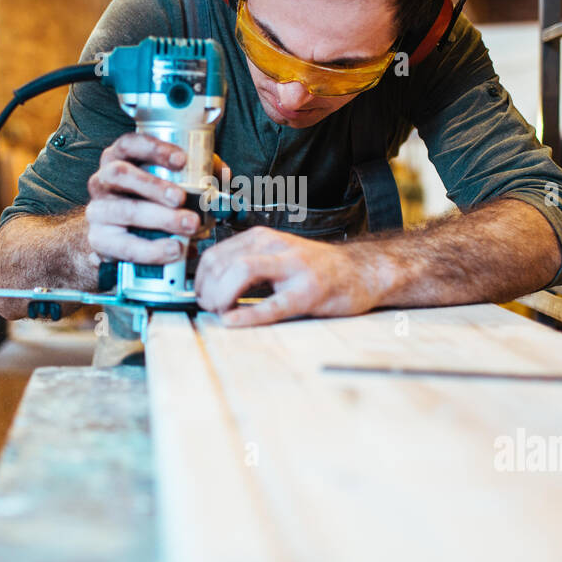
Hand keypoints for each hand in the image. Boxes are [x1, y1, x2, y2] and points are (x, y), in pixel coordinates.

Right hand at [85, 133, 198, 264]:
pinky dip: (152, 249)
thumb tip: (222, 176)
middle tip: (183, 198)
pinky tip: (173, 249)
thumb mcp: (167, 182)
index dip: (153, 149)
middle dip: (154, 185)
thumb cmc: (147, 203)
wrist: (117, 238)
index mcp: (119, 159)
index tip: (181, 160)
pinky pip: (124, 245)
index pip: (129, 144)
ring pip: (125, 210)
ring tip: (188, 226)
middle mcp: (103, 181)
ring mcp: (98, 211)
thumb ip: (195, 173)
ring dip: (160, 218)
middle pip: (120, 174)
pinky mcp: (99, 240)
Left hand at [194, 226, 381, 326]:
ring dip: (221, 298)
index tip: (200, 296)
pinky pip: (273, 305)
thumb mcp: (276, 256)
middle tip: (209, 308)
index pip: (215, 254)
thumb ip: (246, 264)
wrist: (361, 271)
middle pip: (222, 263)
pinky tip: (233, 322)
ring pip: (241, 273)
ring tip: (221, 313)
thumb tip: (208, 284)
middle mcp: (275, 247)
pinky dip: (248, 315)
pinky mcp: (308, 294)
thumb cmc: (316, 268)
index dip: (200, 279)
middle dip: (206, 291)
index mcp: (262, 239)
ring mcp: (293, 269)